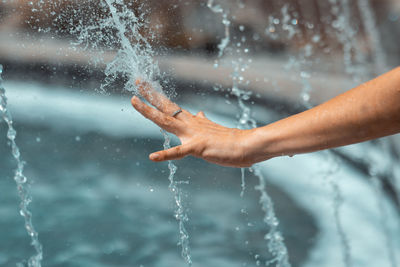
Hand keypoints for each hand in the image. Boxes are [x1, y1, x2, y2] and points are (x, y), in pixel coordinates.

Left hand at [131, 80, 256, 166]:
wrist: (247, 146)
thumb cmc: (231, 140)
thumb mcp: (213, 129)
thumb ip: (203, 122)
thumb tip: (199, 113)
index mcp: (192, 121)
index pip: (171, 106)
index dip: (156, 96)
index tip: (143, 85)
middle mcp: (190, 124)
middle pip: (165, 107)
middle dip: (150, 94)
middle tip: (137, 81)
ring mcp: (193, 134)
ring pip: (166, 121)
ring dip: (149, 112)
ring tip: (134, 101)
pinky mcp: (198, 147)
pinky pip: (179, 152)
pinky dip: (165, 154)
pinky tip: (152, 157)